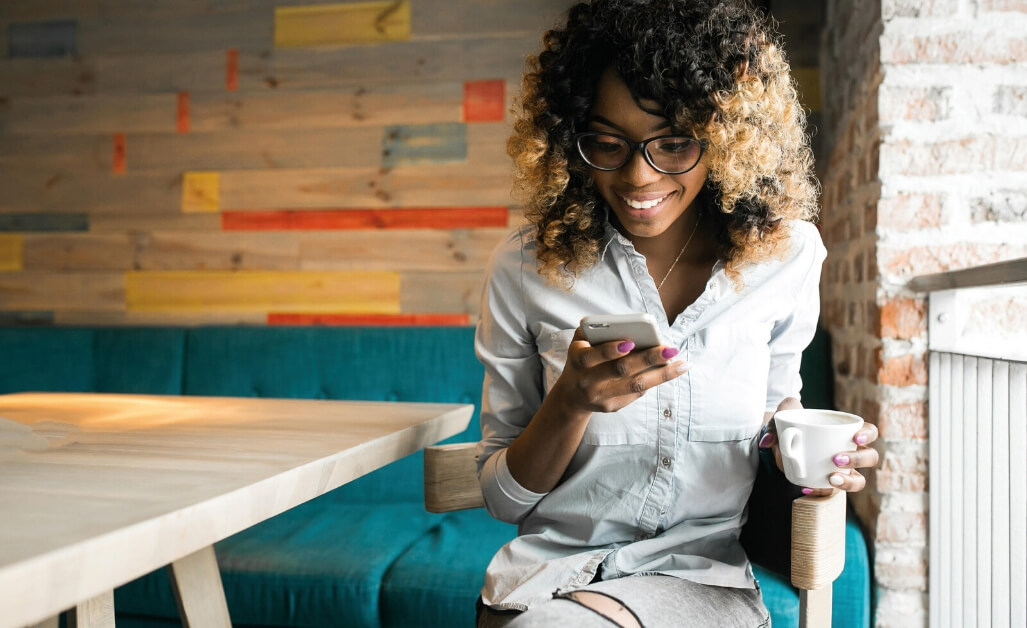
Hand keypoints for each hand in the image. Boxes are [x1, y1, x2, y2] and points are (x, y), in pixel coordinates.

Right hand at [551, 326, 689, 415]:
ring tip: (682, 363)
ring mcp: (601, 397)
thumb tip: (630, 327)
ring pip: (635, 386)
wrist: (572, 395)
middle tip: (670, 349)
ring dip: (661, 374)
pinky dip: (655, 380)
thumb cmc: (582, 358)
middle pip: (620, 371)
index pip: (592, 356)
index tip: (631, 342)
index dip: (610, 350)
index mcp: (578, 360)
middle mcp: (587, 382)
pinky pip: (637, 393)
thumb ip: (595, 330)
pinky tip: (671, 371)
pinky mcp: (613, 407)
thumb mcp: (580, 342)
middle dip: (647, 359)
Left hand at [758, 400, 879, 496]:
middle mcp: (850, 452)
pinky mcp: (827, 484)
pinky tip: (808, 488)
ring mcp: (841, 470)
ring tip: (831, 479)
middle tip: (836, 459)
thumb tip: (768, 441)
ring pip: (859, 480)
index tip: (855, 437)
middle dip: (858, 460)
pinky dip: (821, 492)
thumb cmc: (789, 423)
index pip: (870, 432)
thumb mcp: (782, 416)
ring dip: (849, 482)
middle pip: (870, 457)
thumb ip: (774, 422)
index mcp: (846, 431)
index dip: (868, 434)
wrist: (780, 440)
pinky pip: (832, 492)